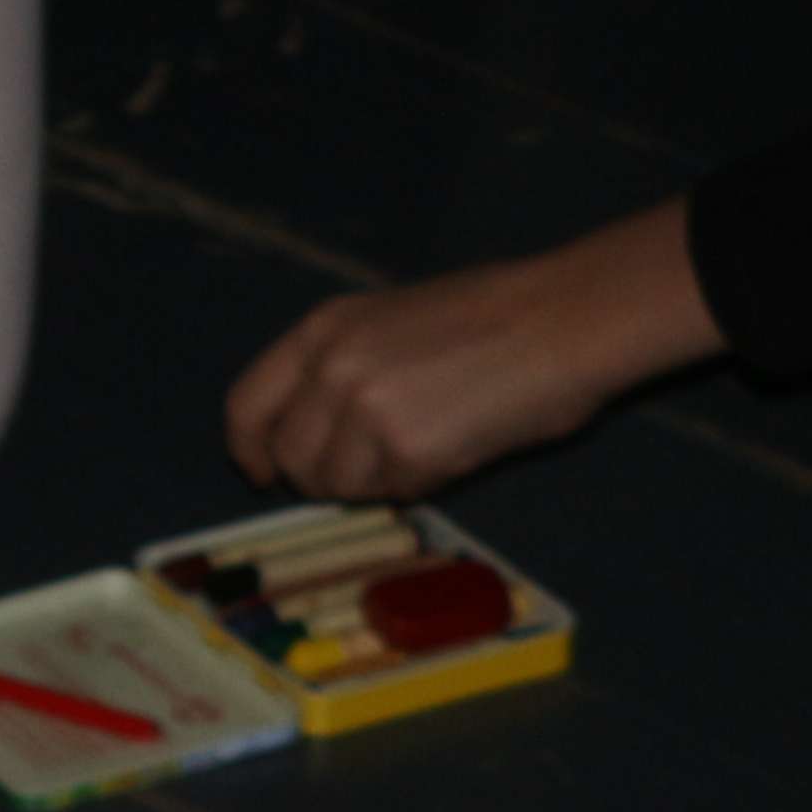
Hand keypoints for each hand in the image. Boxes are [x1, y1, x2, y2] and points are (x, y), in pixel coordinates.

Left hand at [222, 200, 722, 498]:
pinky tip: (457, 445)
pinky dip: (420, 484)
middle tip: (375, 470)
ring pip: (338, 487)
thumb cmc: (496, 316)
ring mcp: (364, 410)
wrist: (563, 322)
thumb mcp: (394, 319)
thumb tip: (316, 431)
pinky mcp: (405, 450)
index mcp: (324, 328)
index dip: (250, 448)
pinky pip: (393, 494)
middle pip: (291, 459)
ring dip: (376, 483)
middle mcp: (332, 366)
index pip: (247, 403)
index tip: (263, 472)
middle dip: (323, 478)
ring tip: (428, 443)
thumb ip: (343, 367)